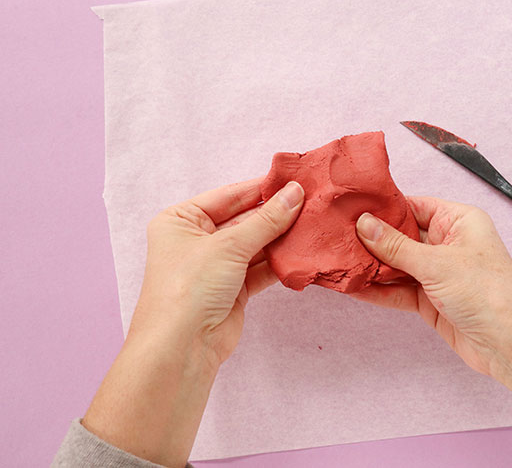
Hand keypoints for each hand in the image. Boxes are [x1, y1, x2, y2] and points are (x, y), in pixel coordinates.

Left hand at [83, 178, 303, 466]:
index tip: (295, 179)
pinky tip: (302, 252)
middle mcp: (196, 240)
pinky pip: (260, 268)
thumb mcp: (228, 246)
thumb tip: (295, 192)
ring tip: (313, 224)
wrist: (182, 348)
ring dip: (281, 238)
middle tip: (312, 201)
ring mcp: (215, 266)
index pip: (228, 195)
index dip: (261, 188)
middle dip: (275, 213)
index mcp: (181, 220)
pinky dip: (279, 262)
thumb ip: (266, 220)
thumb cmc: (190, 287)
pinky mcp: (233, 289)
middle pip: (243, 219)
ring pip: (255, 244)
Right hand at [354, 196, 511, 376]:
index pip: (414, 206)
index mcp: (458, 221)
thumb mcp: (437, 263)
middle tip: (337, 237)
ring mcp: (438, 273)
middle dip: (372, 239)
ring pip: (397, 265)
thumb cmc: (488, 293)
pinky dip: (378, 290)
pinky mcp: (431, 300)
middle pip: (402, 236)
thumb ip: (397, 246)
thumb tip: (364, 224)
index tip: (352, 209)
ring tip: (339, 262)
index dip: (384, 209)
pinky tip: (354, 288)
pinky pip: (399, 290)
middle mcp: (448, 243)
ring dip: (372, 267)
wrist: (511, 345)